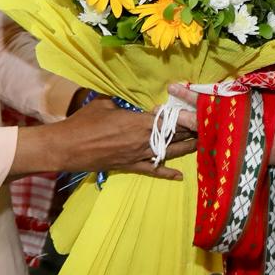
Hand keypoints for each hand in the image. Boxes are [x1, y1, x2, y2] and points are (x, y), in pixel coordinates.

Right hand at [13, 97, 195, 180]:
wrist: (67, 147)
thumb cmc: (84, 122)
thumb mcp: (103, 103)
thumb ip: (119, 100)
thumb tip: (124, 98)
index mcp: (140, 121)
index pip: (170, 119)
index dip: (186, 116)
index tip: (200, 113)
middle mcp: (144, 140)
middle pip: (175, 135)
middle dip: (191, 131)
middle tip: (206, 127)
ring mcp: (138, 155)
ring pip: (169, 152)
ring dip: (186, 148)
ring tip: (201, 144)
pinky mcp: (130, 166)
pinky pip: (152, 170)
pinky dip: (166, 173)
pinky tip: (179, 176)